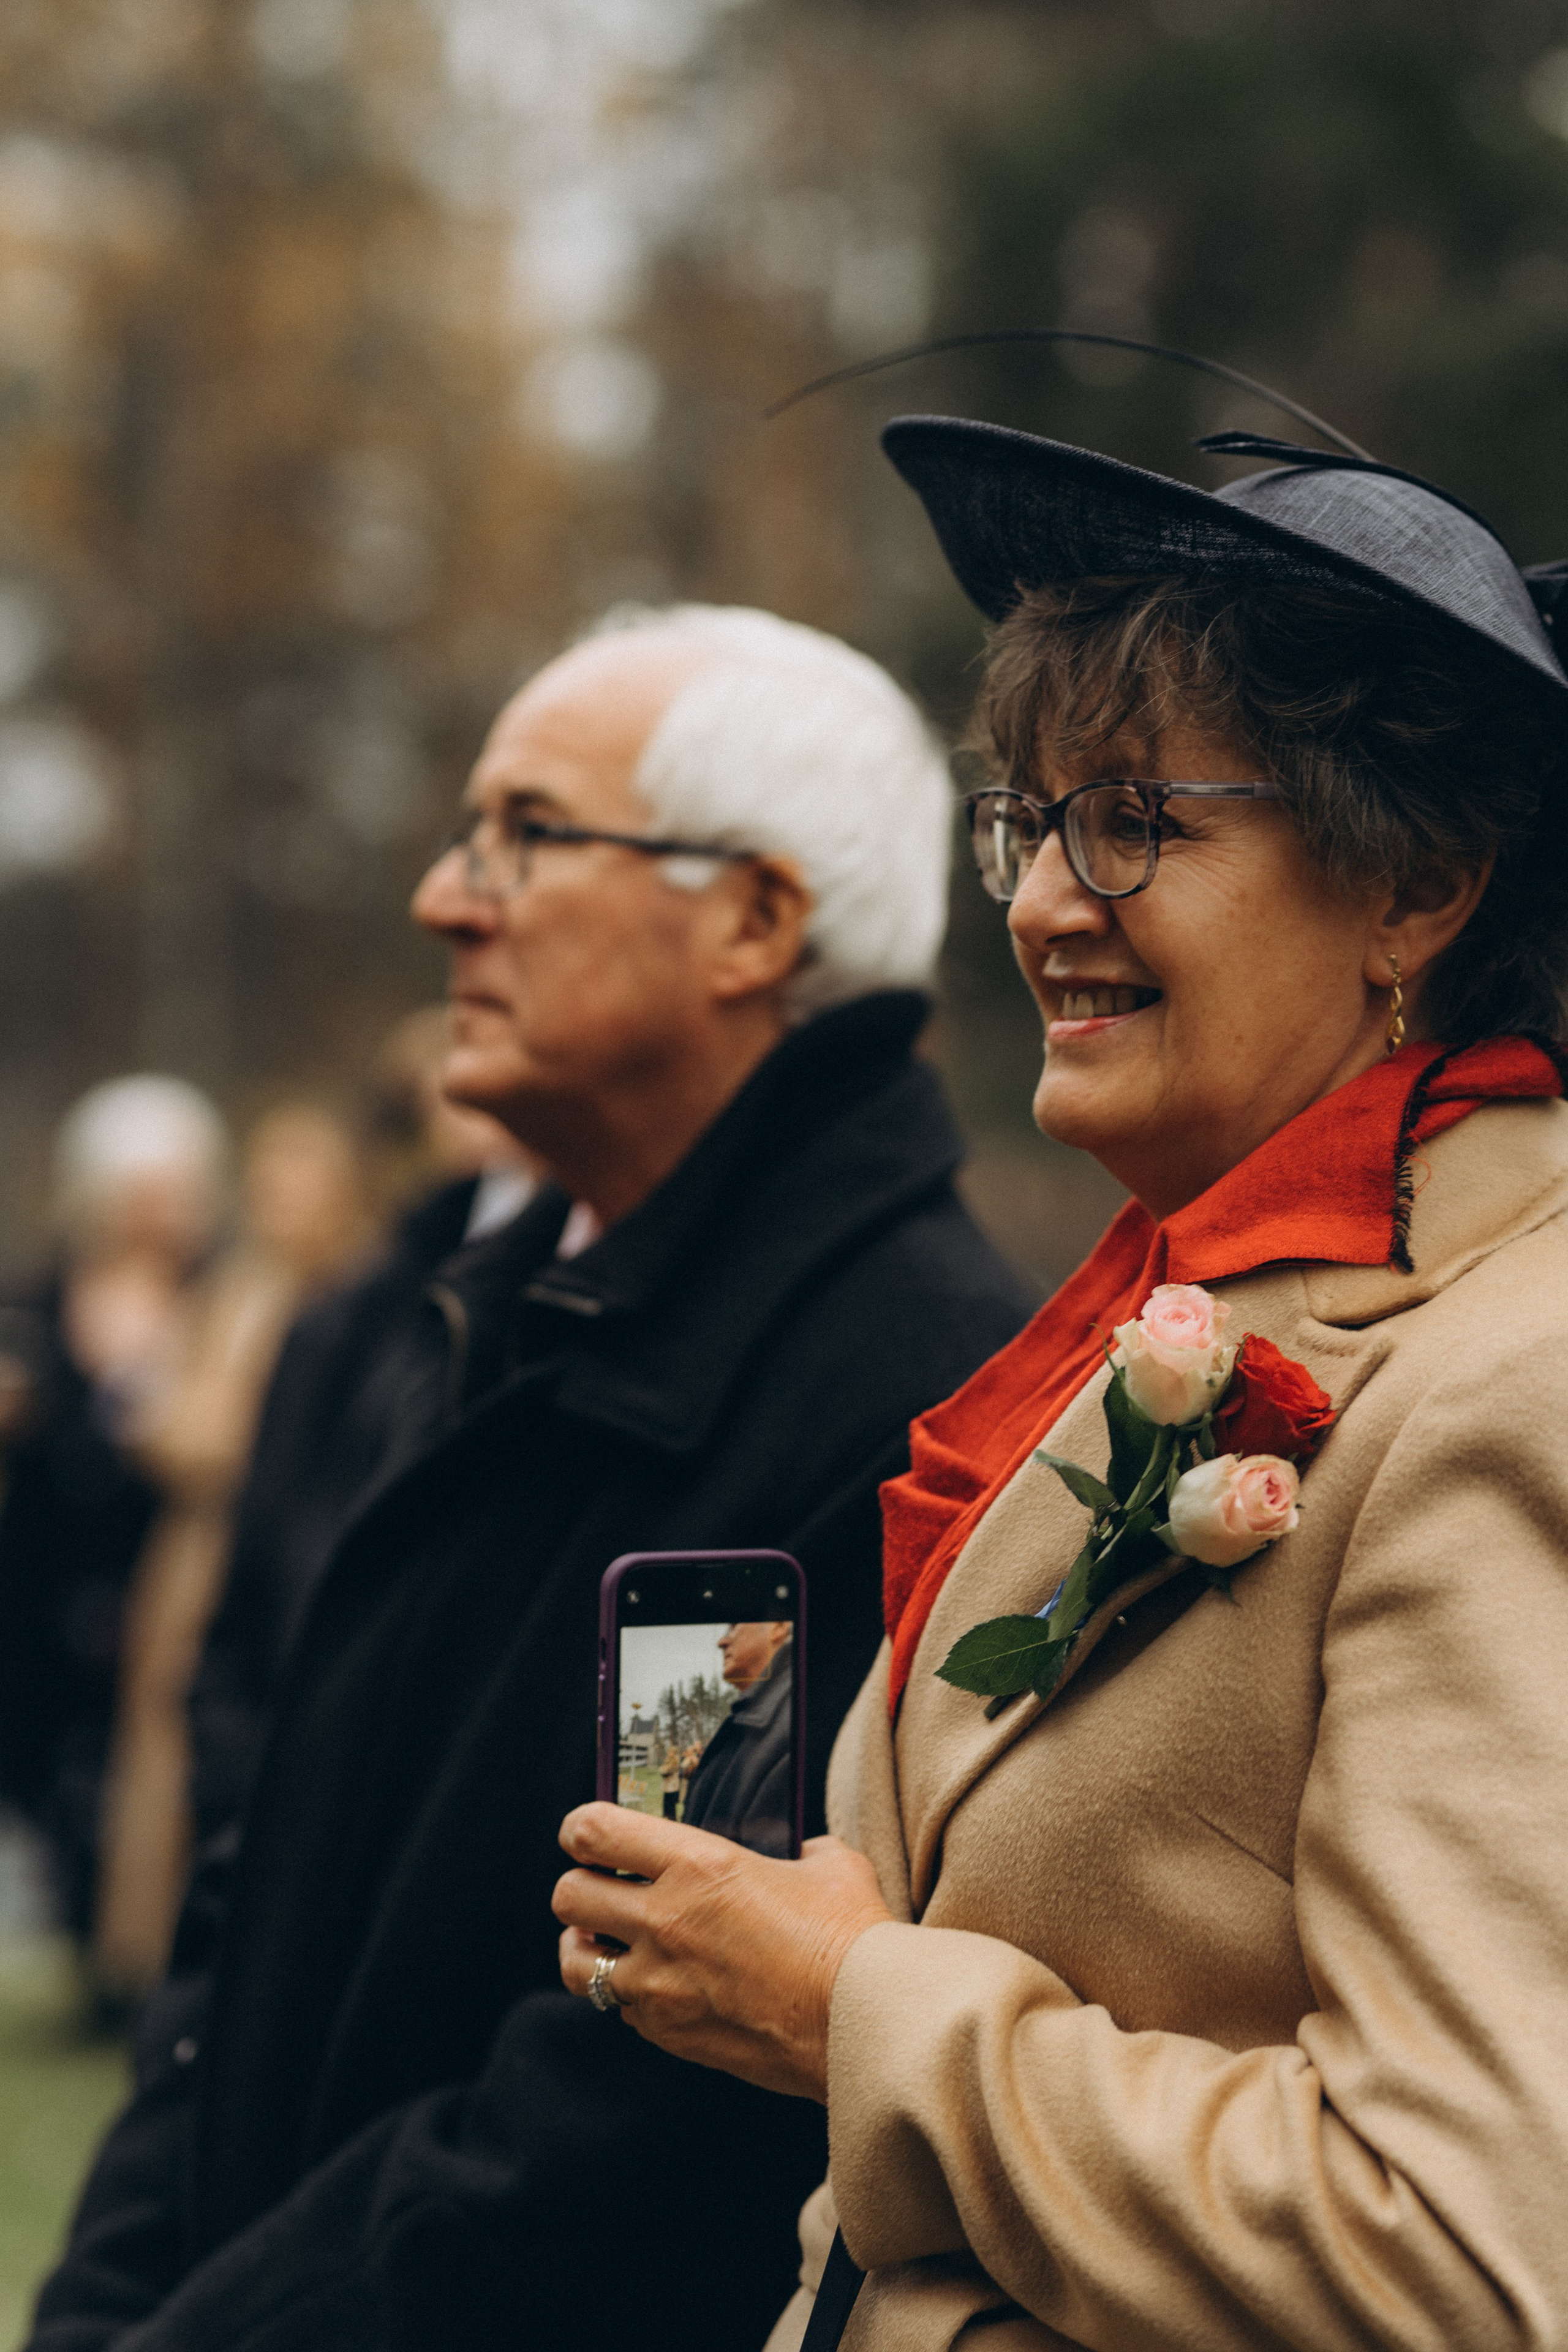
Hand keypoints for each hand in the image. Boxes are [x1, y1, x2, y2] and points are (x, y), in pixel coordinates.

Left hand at [554, 1804, 890, 2100]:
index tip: (588, 1835)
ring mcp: (659, 1983)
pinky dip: (632, 1997)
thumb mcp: (830, 1866)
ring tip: (609, 1944)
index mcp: (696, 1865)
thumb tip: (800, 1854)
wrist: (859, 2025)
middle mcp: (664, 1920)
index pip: (593, 1831)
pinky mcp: (668, 2033)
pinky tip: (663, 1988)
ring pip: (574, 1962)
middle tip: (604, 1890)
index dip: (580, 1828)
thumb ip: (801, 1851)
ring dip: (586, 1948)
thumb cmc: (850, 1940)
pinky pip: (621, 2011)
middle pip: (568, 1896)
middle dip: (580, 1888)